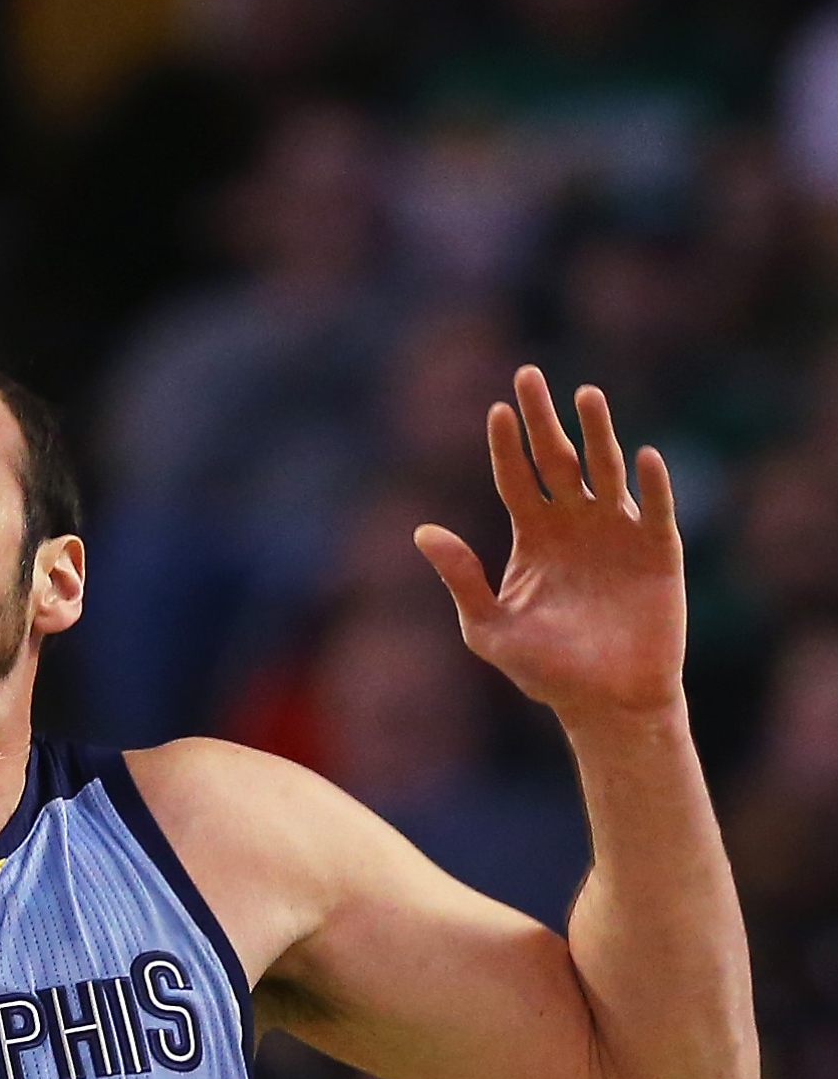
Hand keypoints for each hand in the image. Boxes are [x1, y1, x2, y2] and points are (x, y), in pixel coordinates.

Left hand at [416, 367, 685, 722]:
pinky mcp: (657, 552)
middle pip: (556, 459)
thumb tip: (421, 532)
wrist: (605, 703)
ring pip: (605, 471)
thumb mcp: (489, 627)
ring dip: (597, 433)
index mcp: (533, 535)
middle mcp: (574, 524)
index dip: (506, 445)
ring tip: (586, 395)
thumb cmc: (545, 670)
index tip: (496, 410)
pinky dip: (650, 485)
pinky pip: (654, 510)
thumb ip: (461, 578)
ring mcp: (616, 533)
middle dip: (543, 419)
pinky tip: (641, 456)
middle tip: (529, 376)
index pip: (515, 478)